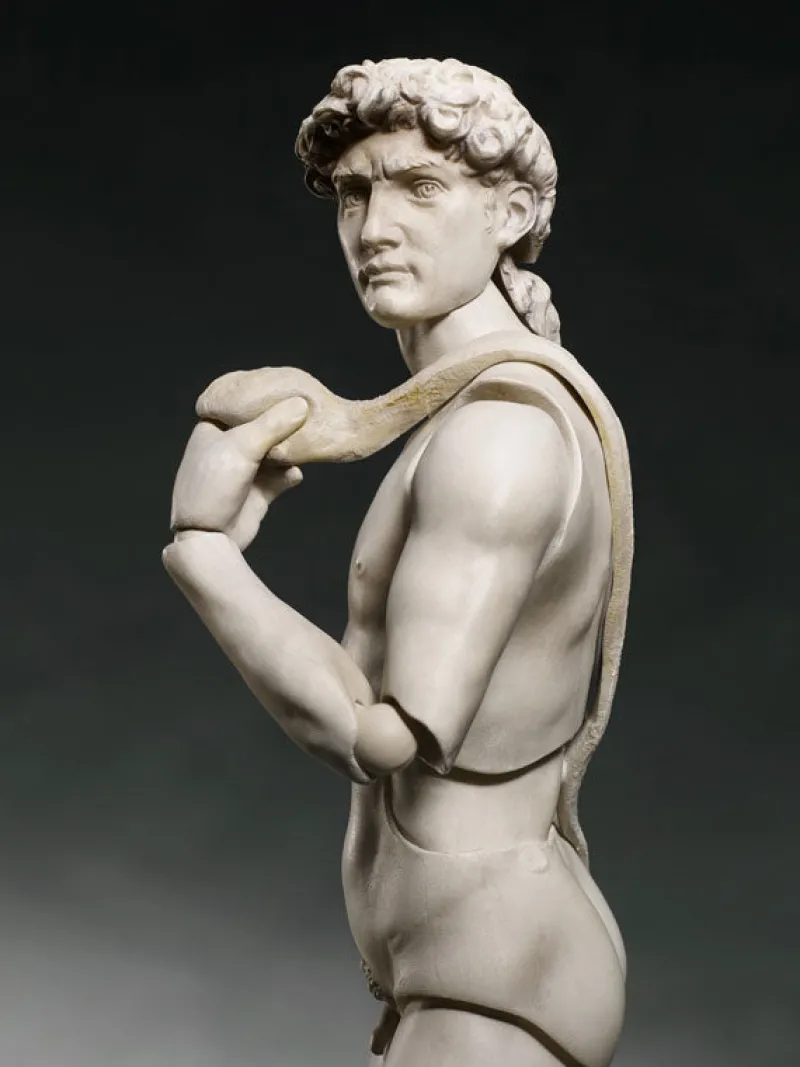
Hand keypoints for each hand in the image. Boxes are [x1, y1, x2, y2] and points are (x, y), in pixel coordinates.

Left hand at [169, 397, 308, 550]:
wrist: (208, 538)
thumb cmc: (213, 487)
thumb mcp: (241, 447)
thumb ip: (273, 425)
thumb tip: (302, 403)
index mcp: (213, 428)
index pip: (242, 404)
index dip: (265, 396)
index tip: (292, 388)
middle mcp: (228, 447)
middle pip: (264, 427)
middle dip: (285, 424)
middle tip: (310, 413)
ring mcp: (243, 470)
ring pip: (276, 452)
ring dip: (292, 450)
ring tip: (309, 443)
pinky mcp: (258, 491)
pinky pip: (281, 476)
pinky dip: (290, 474)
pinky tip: (295, 475)